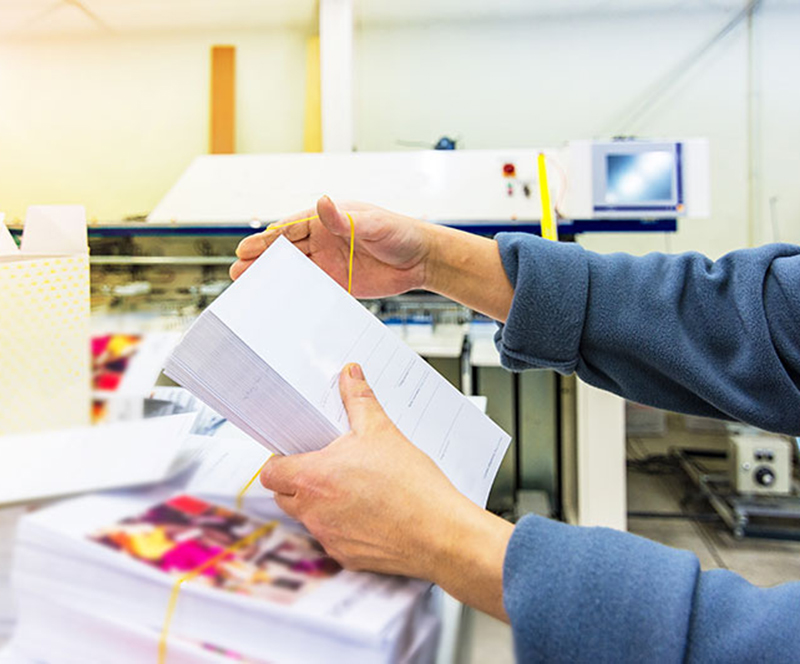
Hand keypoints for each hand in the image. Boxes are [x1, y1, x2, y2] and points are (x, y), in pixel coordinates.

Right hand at [231, 197, 432, 297]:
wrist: (423, 259)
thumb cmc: (401, 232)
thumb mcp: (372, 223)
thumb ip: (345, 219)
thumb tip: (322, 203)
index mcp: (327, 220)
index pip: (289, 229)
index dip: (267, 240)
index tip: (246, 249)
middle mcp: (324, 240)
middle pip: (286, 250)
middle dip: (261, 260)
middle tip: (237, 272)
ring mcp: (330, 262)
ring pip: (295, 270)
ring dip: (273, 278)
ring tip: (249, 287)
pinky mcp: (340, 283)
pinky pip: (312, 288)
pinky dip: (296, 294)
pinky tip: (279, 302)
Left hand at [260, 363, 512, 620]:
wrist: (440, 534)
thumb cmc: (412, 486)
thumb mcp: (383, 431)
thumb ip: (359, 399)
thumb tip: (349, 374)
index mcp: (314, 477)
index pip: (271, 472)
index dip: (280, 460)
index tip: (299, 452)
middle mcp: (313, 512)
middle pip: (284, 496)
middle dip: (297, 481)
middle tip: (326, 466)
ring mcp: (328, 537)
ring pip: (308, 518)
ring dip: (321, 503)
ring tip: (355, 487)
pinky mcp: (346, 557)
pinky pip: (332, 538)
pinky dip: (343, 526)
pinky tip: (370, 512)